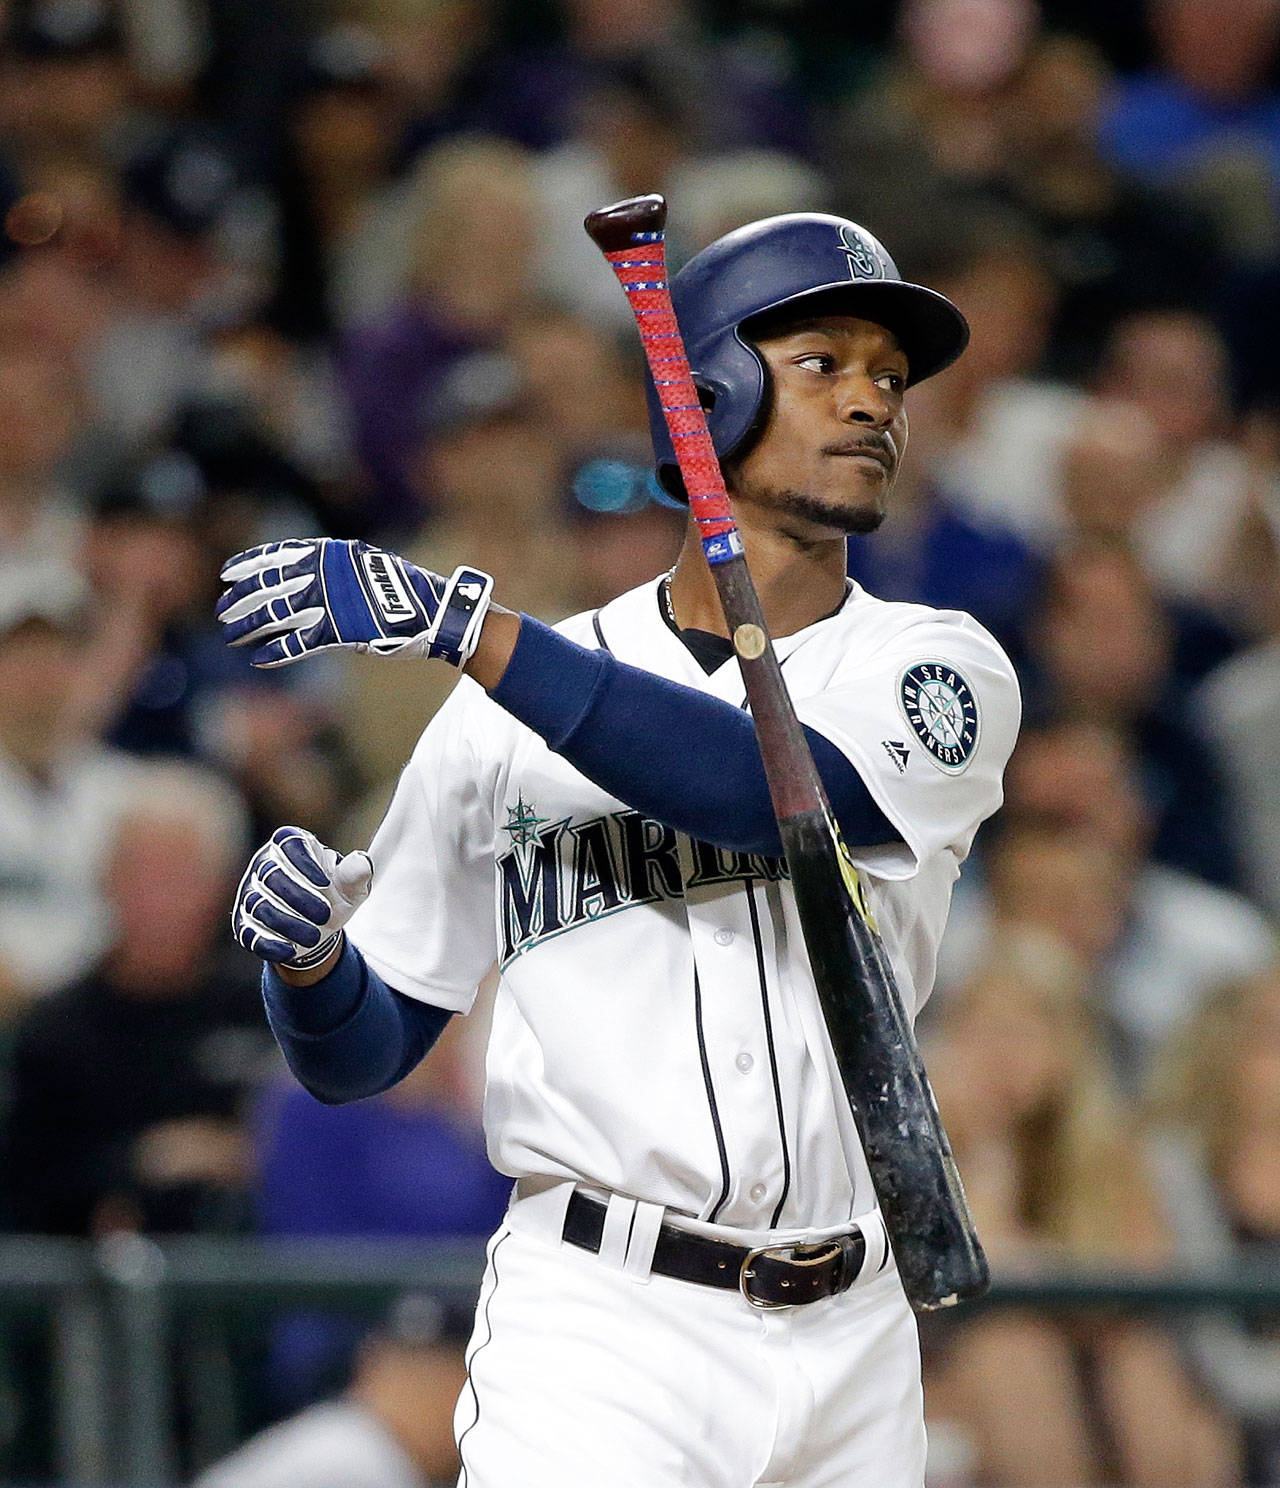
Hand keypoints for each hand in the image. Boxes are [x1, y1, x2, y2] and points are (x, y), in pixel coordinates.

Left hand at [215, 538, 493, 667]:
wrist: (435, 611)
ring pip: (275, 613)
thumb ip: (339, 576)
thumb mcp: (368, 568)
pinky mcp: (337, 631)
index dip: (249, 564)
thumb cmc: (407, 591)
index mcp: (330, 553)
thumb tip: (317, 589)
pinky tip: (259, 659)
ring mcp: (329, 602)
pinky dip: (277, 652)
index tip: (227, 573)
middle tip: (222, 610)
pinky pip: (297, 643)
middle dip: (241, 599)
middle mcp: (323, 574)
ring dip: (248, 625)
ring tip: (230, 635)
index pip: (277, 555)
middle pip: (268, 585)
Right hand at [232, 825, 372, 965]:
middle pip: (271, 874)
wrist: (318, 926)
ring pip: (259, 904)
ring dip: (287, 922)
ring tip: (314, 937)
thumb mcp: (350, 887)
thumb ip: (356, 875)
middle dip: (298, 896)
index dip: (304, 862)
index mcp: (292, 846)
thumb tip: (362, 863)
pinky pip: (248, 931)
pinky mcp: (244, 922)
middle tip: (325, 915)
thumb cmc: (334, 896)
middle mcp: (266, 865)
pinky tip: (289, 951)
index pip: (289, 843)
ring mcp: (251, 893)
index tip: (325, 883)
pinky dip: (268, 942)